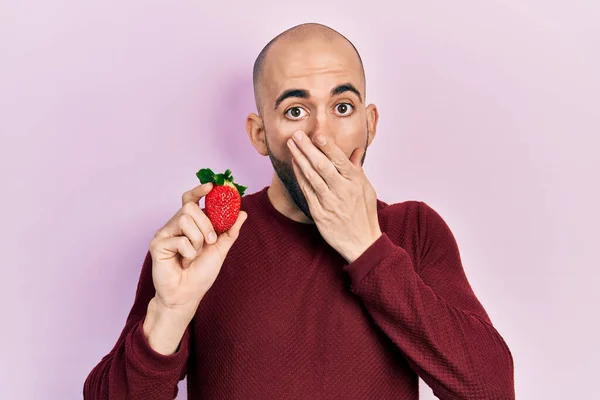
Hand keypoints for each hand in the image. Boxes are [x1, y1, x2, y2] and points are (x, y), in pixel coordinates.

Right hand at [149, 183, 246, 315]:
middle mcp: (175, 225)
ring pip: (184, 220)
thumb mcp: (220, 249)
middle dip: (205, 225)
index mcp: (189, 224)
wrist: (187, 295)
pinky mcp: (157, 245)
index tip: (211, 186)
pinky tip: (184, 262)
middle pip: (189, 208)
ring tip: (194, 255)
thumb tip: (242, 212)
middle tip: (210, 242)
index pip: (190, 199)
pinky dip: (188, 253)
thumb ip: (229, 231)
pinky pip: (179, 240)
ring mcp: (164, 234)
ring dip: (197, 240)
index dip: (199, 191)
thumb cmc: (200, 274)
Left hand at [287, 130, 381, 262]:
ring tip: (291, 145)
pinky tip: (294, 164)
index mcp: (355, 182)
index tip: (317, 134)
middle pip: (322, 165)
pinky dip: (300, 176)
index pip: (340, 160)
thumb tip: (356, 150)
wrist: (361, 242)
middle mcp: (342, 190)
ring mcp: (329, 202)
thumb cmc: (364, 213)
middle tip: (297, 134)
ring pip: (311, 176)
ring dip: (299, 159)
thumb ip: (357, 169)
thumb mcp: (366, 189)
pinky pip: (307, 191)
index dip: (327, 147)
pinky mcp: (319, 213)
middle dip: (307, 148)